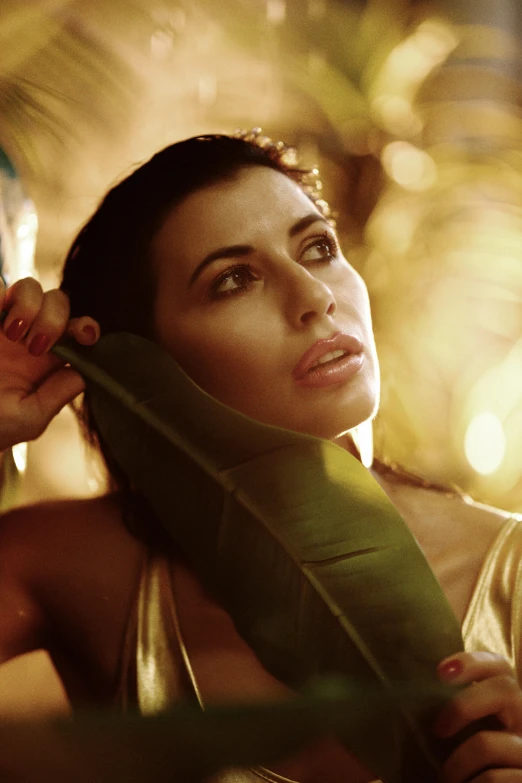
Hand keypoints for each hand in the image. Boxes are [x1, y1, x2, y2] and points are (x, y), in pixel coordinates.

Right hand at [0, 276, 99, 450]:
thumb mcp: (28, 419)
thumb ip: (57, 396)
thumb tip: (84, 373)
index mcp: (48, 361)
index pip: (77, 332)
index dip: (87, 327)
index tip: (85, 335)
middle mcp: (29, 337)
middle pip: (59, 303)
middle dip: (55, 318)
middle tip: (35, 347)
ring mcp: (4, 323)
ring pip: (31, 288)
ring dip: (31, 305)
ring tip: (14, 334)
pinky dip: (3, 298)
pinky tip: (3, 326)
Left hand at [434, 651, 521, 781]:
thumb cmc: (467, 771)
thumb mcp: (462, 738)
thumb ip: (455, 716)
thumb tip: (410, 692)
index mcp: (507, 707)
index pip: (500, 667)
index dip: (473, 662)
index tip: (440, 672)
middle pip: (505, 689)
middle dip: (464, 704)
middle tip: (437, 729)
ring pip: (489, 742)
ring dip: (456, 765)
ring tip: (443, 780)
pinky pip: (494, 778)